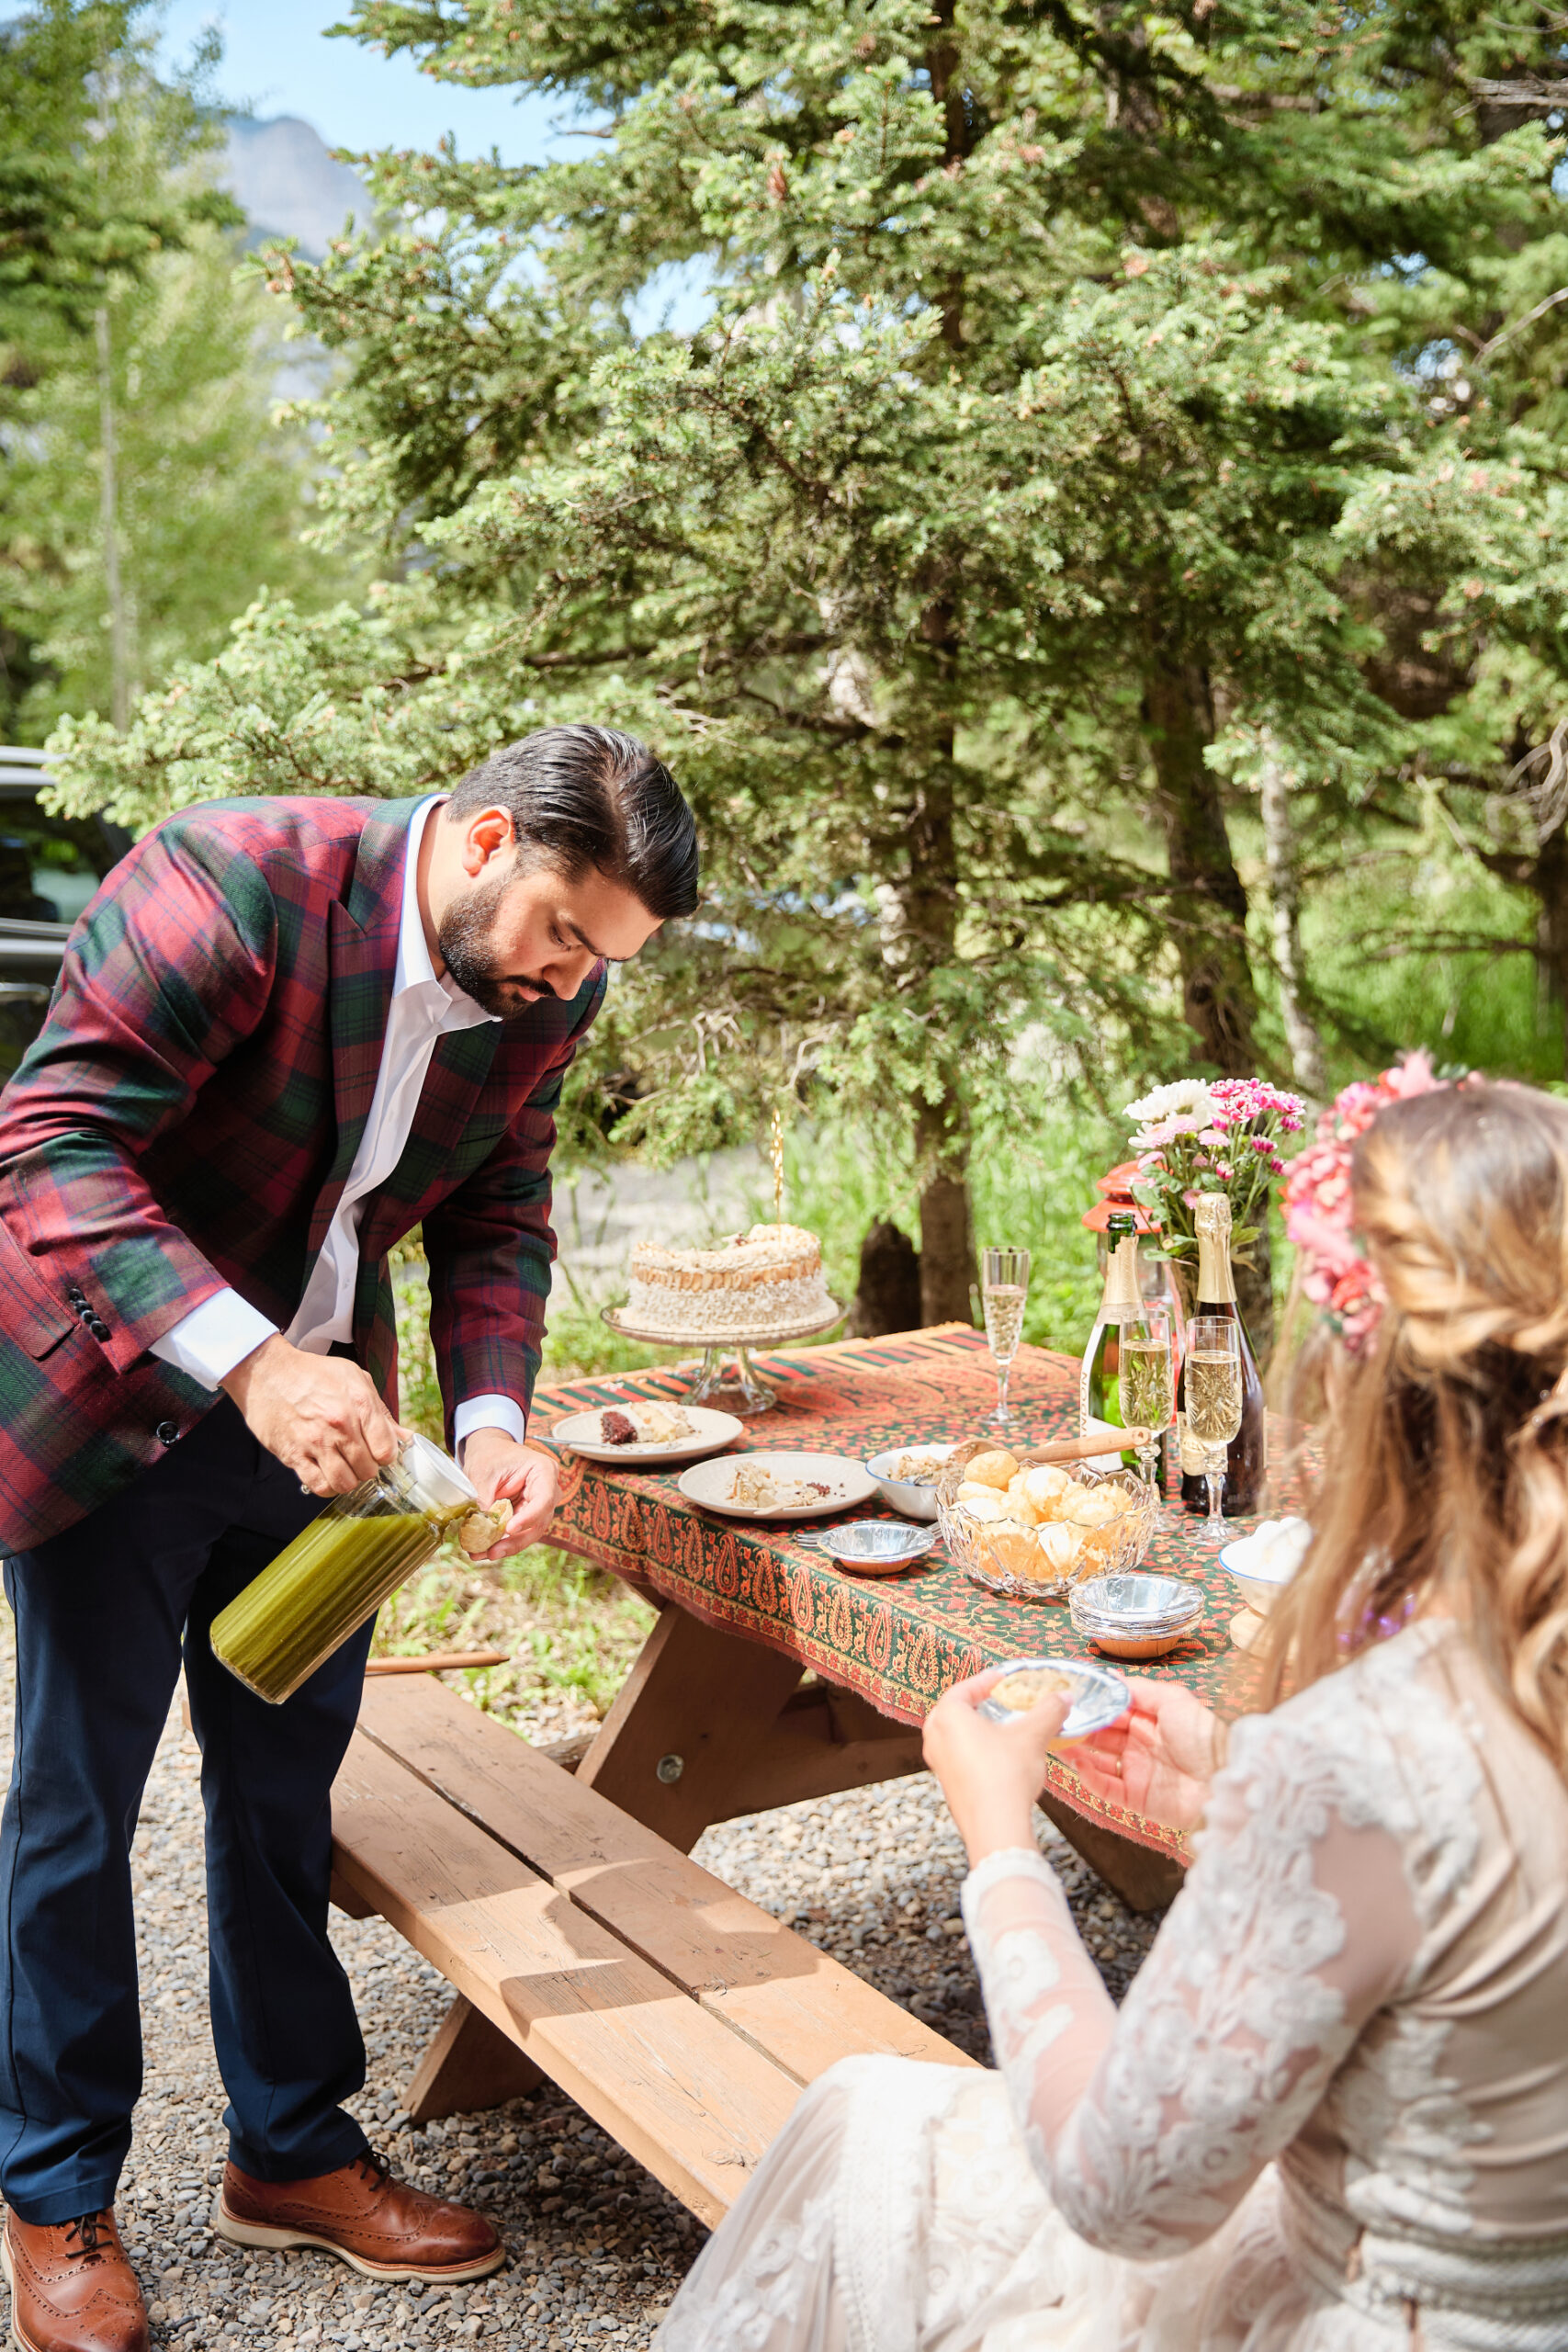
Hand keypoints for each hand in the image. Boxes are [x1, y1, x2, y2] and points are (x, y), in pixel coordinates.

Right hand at [223, 1335, 403, 1495]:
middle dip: (367, 1467)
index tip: (378, 1450)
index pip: (387, 1450)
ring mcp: (316, 1443)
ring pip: (345, 1483)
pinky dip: (326, 1486)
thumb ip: (381, 1411)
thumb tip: (405, 1437)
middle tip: (358, 1457)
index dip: (386, 1454)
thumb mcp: (355, 1379)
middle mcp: (340, 1426)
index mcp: (360, 1404)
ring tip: (343, 1467)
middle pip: (368, 1470)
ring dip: (348, 1480)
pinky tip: (326, 1473)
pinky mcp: (293, 1455)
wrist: (268, 1372)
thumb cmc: (313, 1373)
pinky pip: (319, 1486)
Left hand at [458, 1431, 558, 1557]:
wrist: (488, 1451)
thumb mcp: (483, 1473)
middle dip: (515, 1540)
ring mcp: (538, 1506)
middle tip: (492, 1552)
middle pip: (538, 1523)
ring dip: (505, 1546)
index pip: (544, 1499)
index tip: (509, 1529)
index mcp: (544, 1471)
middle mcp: (547, 1491)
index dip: (529, 1517)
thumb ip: (484, 1499)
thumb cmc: (490, 1455)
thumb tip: (479, 1529)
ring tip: (480, 1553)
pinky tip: (482, 1550)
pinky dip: (500, 1542)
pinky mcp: (525, 1516)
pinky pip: (516, 1534)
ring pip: (528, 1533)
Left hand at [923, 1668, 1081, 1867]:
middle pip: (957, 1711)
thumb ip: (1049, 1710)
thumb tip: (1063, 1697)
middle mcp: (934, 1738)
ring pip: (957, 1736)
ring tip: (1006, 1730)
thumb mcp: (1032, 1735)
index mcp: (948, 1716)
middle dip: (981, 1705)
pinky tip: (1002, 1759)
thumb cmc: (1006, 1775)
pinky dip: (978, 1752)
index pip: (964, 1688)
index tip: (1004, 1680)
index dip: (987, 1681)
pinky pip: (960, 1758)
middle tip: (1002, 1702)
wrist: (995, 1826)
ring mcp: (938, 1764)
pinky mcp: (948, 1785)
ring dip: (980, 1730)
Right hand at [1066, 1678, 1218, 1834]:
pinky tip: (1079, 1764)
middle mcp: (1140, 1745)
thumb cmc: (1202, 1736)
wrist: (1223, 1781)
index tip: (1067, 1697)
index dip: (1091, 1704)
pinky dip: (1090, 1778)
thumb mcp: (1174, 1700)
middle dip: (1078, 1727)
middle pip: (1100, 1735)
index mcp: (1149, 1721)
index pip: (1112, 1711)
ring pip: (1097, 1761)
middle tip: (1052, 1719)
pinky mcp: (1136, 1800)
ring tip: (1056, 1740)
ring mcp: (1137, 1773)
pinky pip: (1106, 1789)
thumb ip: (1139, 1690)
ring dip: (1076, 1752)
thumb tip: (1109, 1678)